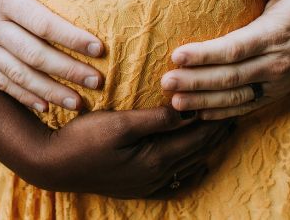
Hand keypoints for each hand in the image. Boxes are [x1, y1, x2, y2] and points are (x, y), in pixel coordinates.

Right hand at [0, 0, 104, 111]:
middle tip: (98, 80)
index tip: (99, 48)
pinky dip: (22, 97)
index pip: (42, 24)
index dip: (71, 38)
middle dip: (68, 71)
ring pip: (17, 75)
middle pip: (33, 55)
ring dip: (49, 91)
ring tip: (78, 102)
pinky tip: (45, 107)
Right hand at [26, 106, 233, 197]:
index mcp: (156, 159)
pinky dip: (191, 171)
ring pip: (189, 166)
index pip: (197, 137)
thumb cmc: (84, 138)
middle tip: (236, 112)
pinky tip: (196, 165)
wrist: (53, 165)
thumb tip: (189, 109)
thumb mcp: (120, 123)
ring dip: (207, 148)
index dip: (216, 119)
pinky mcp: (136, 186)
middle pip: (197, 151)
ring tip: (222, 132)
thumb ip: (157, 119)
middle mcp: (156, 176)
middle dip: (217, 132)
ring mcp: (146, 184)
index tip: (232, 102)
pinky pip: (174, 182)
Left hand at [161, 0, 289, 119]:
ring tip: (174, 103)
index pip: (234, 49)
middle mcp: (277, 63)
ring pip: (236, 97)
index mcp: (275, 34)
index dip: (205, 55)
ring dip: (204, 101)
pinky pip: (248, 106)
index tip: (177, 56)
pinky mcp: (278, 91)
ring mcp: (278, 81)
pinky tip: (199, 113)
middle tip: (165, 82)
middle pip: (230, 77)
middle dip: (195, 82)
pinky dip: (223, 112)